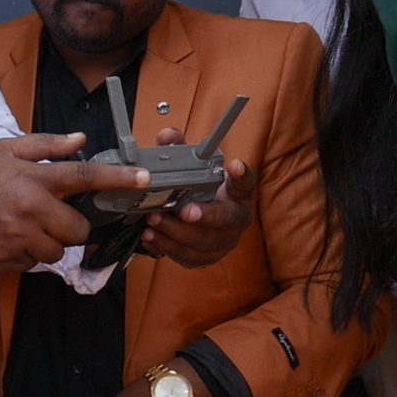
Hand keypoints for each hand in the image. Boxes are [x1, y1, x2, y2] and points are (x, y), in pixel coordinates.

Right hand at [0, 133, 149, 271]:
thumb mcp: (6, 150)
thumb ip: (46, 145)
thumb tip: (80, 140)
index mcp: (34, 178)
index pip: (86, 176)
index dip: (118, 178)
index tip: (143, 179)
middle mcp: (31, 209)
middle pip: (77, 230)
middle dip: (70, 227)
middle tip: (50, 217)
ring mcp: (19, 238)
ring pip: (56, 252)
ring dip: (47, 243)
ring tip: (22, 227)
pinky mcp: (8, 261)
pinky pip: (33, 264)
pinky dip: (26, 254)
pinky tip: (7, 239)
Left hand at [136, 128, 255, 266]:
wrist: (199, 223)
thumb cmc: (198, 192)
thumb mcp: (192, 170)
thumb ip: (179, 150)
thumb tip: (166, 137)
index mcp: (237, 195)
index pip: (246, 183)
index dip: (241, 175)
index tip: (234, 164)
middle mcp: (235, 221)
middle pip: (224, 220)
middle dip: (202, 216)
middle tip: (181, 210)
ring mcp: (221, 244)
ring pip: (202, 244)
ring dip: (175, 234)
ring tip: (153, 221)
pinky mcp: (203, 259)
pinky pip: (186, 257)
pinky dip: (166, 248)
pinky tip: (149, 238)